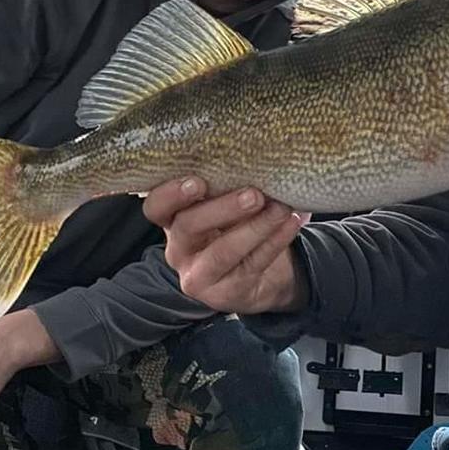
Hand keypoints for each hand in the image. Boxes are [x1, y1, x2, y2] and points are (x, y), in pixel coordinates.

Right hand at [144, 177, 308, 314]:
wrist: (260, 276)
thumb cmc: (238, 227)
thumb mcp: (225, 206)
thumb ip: (227, 186)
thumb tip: (258, 155)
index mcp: (173, 219)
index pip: (156, 207)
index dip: (170, 194)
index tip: (197, 182)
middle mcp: (178, 249)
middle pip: (188, 227)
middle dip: (222, 208)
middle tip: (254, 194)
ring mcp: (198, 275)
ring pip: (222, 252)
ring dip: (256, 227)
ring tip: (281, 208)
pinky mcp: (224, 294)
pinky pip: (252, 264)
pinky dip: (275, 241)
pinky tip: (292, 222)